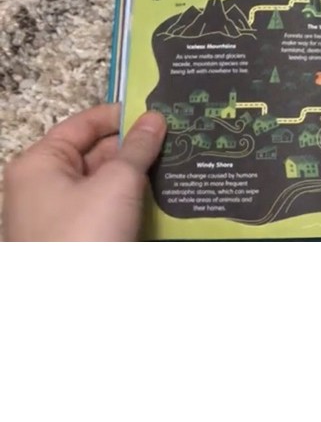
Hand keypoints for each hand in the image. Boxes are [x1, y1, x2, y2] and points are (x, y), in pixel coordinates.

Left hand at [2, 104, 165, 241]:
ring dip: (139, 173)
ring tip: (179, 160)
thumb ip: (138, 147)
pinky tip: (165, 194)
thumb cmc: (85, 235)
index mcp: (41, 163)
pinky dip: (133, 199)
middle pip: (96, 152)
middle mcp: (44, 185)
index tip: (159, 111)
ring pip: (106, 181)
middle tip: (178, 137)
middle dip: (136, 146)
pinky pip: (108, 207)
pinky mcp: (77, 237)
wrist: (70, 310)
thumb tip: (155, 118)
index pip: (84, 123)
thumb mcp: (117, 182)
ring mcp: (60, 214)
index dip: (121, 115)